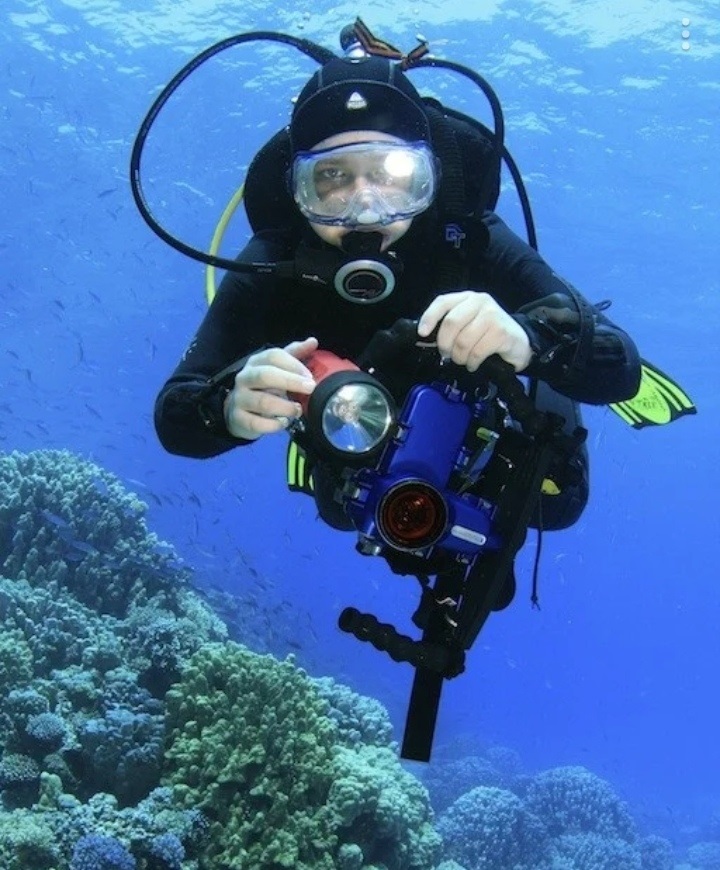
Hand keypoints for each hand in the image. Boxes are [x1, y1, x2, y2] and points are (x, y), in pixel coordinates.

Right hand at [224, 337, 317, 439]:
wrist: (237, 411)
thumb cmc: (264, 387)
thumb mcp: (277, 368)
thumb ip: (294, 355)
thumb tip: (313, 341)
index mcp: (256, 362)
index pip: (273, 356)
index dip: (293, 364)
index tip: (310, 376)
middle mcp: (244, 378)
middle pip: (265, 375)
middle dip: (291, 381)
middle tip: (310, 389)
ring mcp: (239, 399)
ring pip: (262, 402)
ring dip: (285, 407)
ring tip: (298, 410)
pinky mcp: (238, 419)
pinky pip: (257, 424)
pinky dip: (274, 425)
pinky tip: (284, 422)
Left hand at [417, 291, 531, 371]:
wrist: (519, 343)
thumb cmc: (488, 334)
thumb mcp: (468, 324)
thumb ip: (450, 325)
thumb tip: (426, 336)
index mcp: (468, 298)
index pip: (443, 301)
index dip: (429, 317)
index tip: (422, 333)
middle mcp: (480, 302)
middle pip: (451, 323)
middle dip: (445, 344)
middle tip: (447, 355)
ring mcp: (492, 316)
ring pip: (463, 341)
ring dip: (460, 357)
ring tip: (464, 360)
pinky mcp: (501, 332)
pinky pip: (476, 352)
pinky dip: (472, 363)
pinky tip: (474, 364)